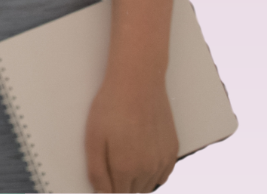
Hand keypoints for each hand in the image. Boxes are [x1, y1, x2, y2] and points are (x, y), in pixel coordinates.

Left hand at [84, 67, 178, 191]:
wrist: (138, 83)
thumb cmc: (111, 108)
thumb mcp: (93, 140)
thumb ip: (97, 172)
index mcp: (126, 169)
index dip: (107, 190)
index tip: (102, 181)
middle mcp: (149, 170)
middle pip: (133, 193)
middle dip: (120, 187)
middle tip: (110, 168)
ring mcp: (163, 161)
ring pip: (148, 186)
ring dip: (136, 183)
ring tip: (123, 162)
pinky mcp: (173, 151)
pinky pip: (163, 176)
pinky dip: (152, 176)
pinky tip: (140, 164)